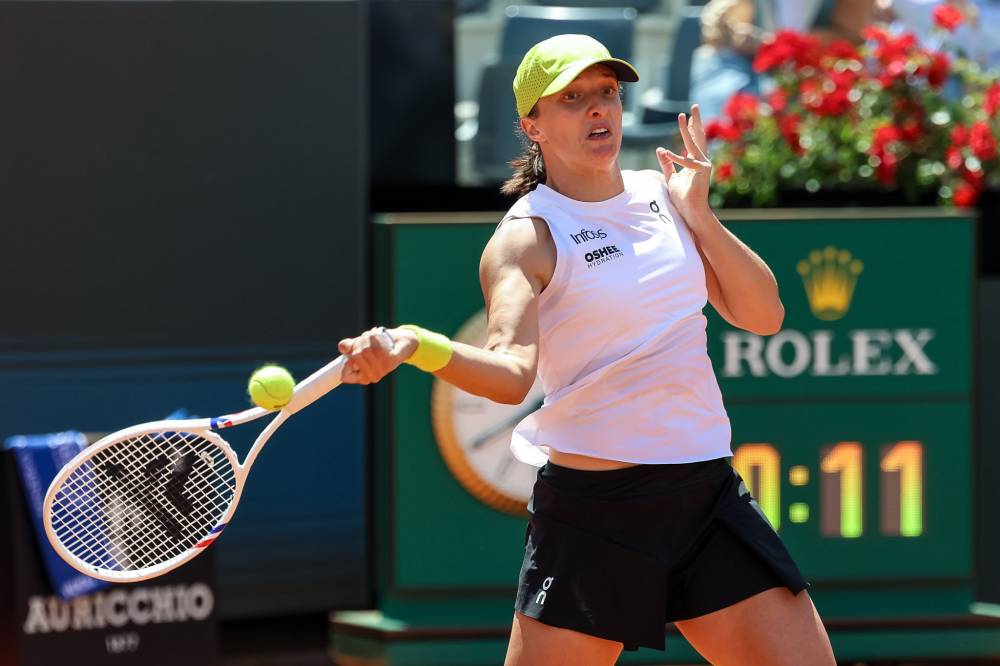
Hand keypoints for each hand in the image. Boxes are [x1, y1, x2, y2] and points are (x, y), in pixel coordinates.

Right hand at [337, 326, 417, 384]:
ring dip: (367, 338)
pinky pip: (378, 348)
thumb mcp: (360, 345)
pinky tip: (377, 334)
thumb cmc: (379, 345)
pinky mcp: (392, 361)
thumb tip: (343, 348)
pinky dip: (376, 338)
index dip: (345, 365)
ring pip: (366, 350)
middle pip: (356, 356)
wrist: (401, 342)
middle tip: (365, 337)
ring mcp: (383, 369)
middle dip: (358, 343)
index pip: (346, 376)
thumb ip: (349, 346)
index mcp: (363, 377)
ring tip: (371, 335)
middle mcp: (373, 376)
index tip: (349, 353)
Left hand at [656, 104, 712, 226]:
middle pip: (699, 137)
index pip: (693, 141)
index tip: (688, 116)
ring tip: (683, 116)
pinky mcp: (702, 172)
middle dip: (696, 121)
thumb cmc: (683, 196)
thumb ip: (666, 163)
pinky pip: (687, 162)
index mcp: (695, 161)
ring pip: (694, 144)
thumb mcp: (671, 177)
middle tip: (694, 106)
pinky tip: (667, 153)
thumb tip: (660, 149)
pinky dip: (676, 158)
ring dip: (687, 130)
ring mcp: (704, 165)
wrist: (690, 210)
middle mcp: (701, 160)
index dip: (690, 128)